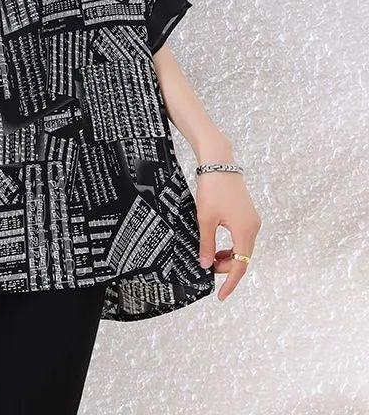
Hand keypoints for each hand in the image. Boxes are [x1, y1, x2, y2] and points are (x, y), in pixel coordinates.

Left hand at [196, 172, 261, 300]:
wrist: (219, 163)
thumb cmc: (212, 189)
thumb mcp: (205, 219)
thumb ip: (207, 244)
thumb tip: (206, 265)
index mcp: (245, 232)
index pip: (240, 266)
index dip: (230, 282)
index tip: (221, 296)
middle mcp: (253, 228)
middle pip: (243, 258)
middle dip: (226, 268)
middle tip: (207, 269)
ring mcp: (252, 220)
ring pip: (243, 248)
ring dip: (229, 257)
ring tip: (210, 258)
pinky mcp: (247, 214)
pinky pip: (242, 237)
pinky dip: (231, 246)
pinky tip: (217, 245)